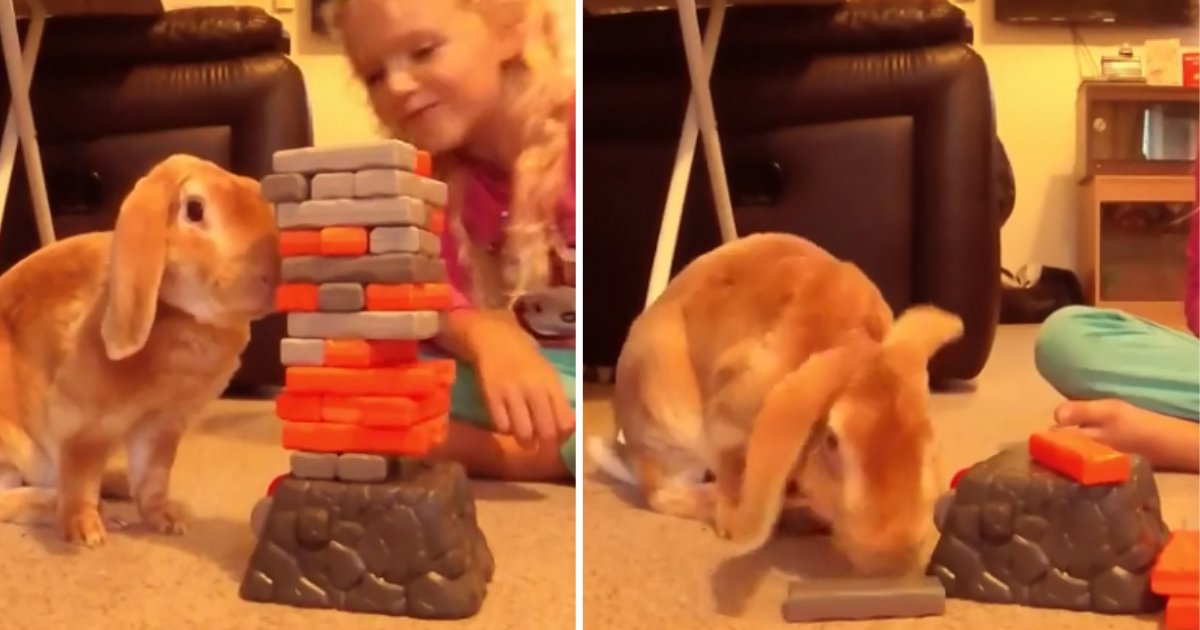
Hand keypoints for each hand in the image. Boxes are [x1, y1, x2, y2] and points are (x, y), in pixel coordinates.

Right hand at [466, 313, 573, 447]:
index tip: (558, 439)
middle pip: (546, 431)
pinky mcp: (491, 395)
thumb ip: (556, 399)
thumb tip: (566, 430)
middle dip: (544, 444)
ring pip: (523, 433)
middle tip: (539, 445)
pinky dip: (505, 430)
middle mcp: (534, 389)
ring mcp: (512, 392)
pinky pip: (501, 426)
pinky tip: (507, 423)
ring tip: (523, 438)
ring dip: (524, 441)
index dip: (563, 436)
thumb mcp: (547, 374)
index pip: (566, 422)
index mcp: (552, 384)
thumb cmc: (525, 360)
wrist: (494, 339)